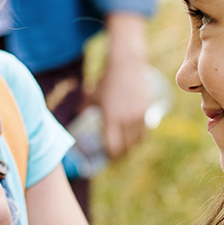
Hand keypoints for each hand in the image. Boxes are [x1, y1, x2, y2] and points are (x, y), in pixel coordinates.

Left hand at [89, 13, 149, 158]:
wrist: (126, 66)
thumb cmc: (106, 81)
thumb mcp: (91, 95)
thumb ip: (84, 108)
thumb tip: (76, 116)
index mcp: (111, 119)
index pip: (113, 146)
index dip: (111, 156)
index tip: (107, 157)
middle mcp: (126, 120)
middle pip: (126, 147)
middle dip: (121, 155)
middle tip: (116, 158)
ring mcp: (138, 115)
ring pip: (137, 141)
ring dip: (132, 148)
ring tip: (126, 151)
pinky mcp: (146, 110)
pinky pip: (145, 131)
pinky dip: (140, 138)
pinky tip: (134, 140)